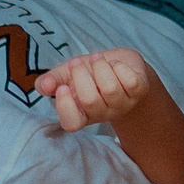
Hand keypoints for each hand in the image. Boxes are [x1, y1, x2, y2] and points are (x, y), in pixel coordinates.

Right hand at [35, 48, 152, 131]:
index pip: (72, 123)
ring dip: (100, 67)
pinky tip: (115, 65)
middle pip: (90, 101)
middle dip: (81, 75)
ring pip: (111, 89)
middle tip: (78, 63)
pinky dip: (120, 67)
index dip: (65, 106)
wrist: (119, 63)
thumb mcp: (66, 74)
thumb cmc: (90, 72)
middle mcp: (103, 113)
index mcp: (82, 113)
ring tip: (97, 59)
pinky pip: (131, 81)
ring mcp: (123, 104)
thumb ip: (50, 81)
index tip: (63, 87)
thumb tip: (43, 86)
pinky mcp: (139, 91)